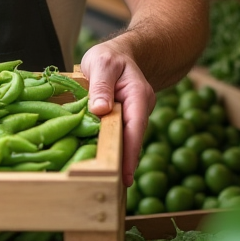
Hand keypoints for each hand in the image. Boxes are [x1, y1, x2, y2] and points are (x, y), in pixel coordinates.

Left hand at [80, 40, 155, 186]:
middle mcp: (140, 108)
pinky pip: (119, 136)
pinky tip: (105, 163)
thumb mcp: (101, 63)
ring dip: (118, 157)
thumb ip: (100, 85)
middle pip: (133, 139)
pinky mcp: (125, 120)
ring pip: (126, 139)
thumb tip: (99, 110)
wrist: (121, 53)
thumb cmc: (110, 56)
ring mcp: (134, 115)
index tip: (125, 174)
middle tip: (113, 187)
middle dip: (125, 162)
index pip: (135, 127)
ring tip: (108, 182)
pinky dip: (113, 148)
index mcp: (138, 95)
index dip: (130, 151)